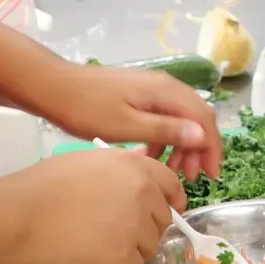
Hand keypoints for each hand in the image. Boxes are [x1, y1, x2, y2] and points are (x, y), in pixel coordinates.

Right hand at [0, 148, 184, 263]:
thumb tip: (144, 159)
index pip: (171, 185)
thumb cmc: (43, 184)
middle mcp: (142, 193)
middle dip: (144, 228)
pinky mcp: (122, 256)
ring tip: (96, 244)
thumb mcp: (87, 161)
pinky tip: (93, 259)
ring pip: (150, 247)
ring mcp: (135, 226)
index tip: (166, 210)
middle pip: (162, 220)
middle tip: (114, 232)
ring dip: (130, 250)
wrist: (19, 216)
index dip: (170, 200)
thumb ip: (121, 164)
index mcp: (134, 166)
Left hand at [38, 64, 222, 182]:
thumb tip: (201, 136)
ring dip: (181, 145)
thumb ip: (165, 130)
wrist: (53, 86)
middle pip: (196, 117)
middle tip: (190, 177)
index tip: (210, 176)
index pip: (204, 119)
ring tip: (172, 171)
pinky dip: (164, 138)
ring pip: (180, 118)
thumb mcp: (127, 126)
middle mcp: (165, 86)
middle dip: (198, 149)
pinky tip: (151, 157)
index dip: (211, 148)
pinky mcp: (138, 94)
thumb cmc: (87, 109)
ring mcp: (151, 89)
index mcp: (166, 92)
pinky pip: (162, 117)